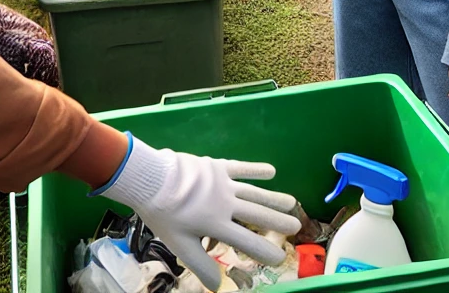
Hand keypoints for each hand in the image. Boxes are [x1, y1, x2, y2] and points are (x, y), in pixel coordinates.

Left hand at [103, 138, 300, 291]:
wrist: (152, 180)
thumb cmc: (165, 215)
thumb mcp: (181, 246)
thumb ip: (202, 265)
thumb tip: (219, 287)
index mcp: (218, 225)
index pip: (247, 241)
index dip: (265, 251)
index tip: (280, 257)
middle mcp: (226, 204)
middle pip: (257, 214)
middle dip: (278, 221)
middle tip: (296, 226)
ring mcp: (224, 183)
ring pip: (254, 192)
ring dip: (274, 197)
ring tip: (292, 202)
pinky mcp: (218, 167)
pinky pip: (241, 168)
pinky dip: (256, 169)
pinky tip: (271, 171)